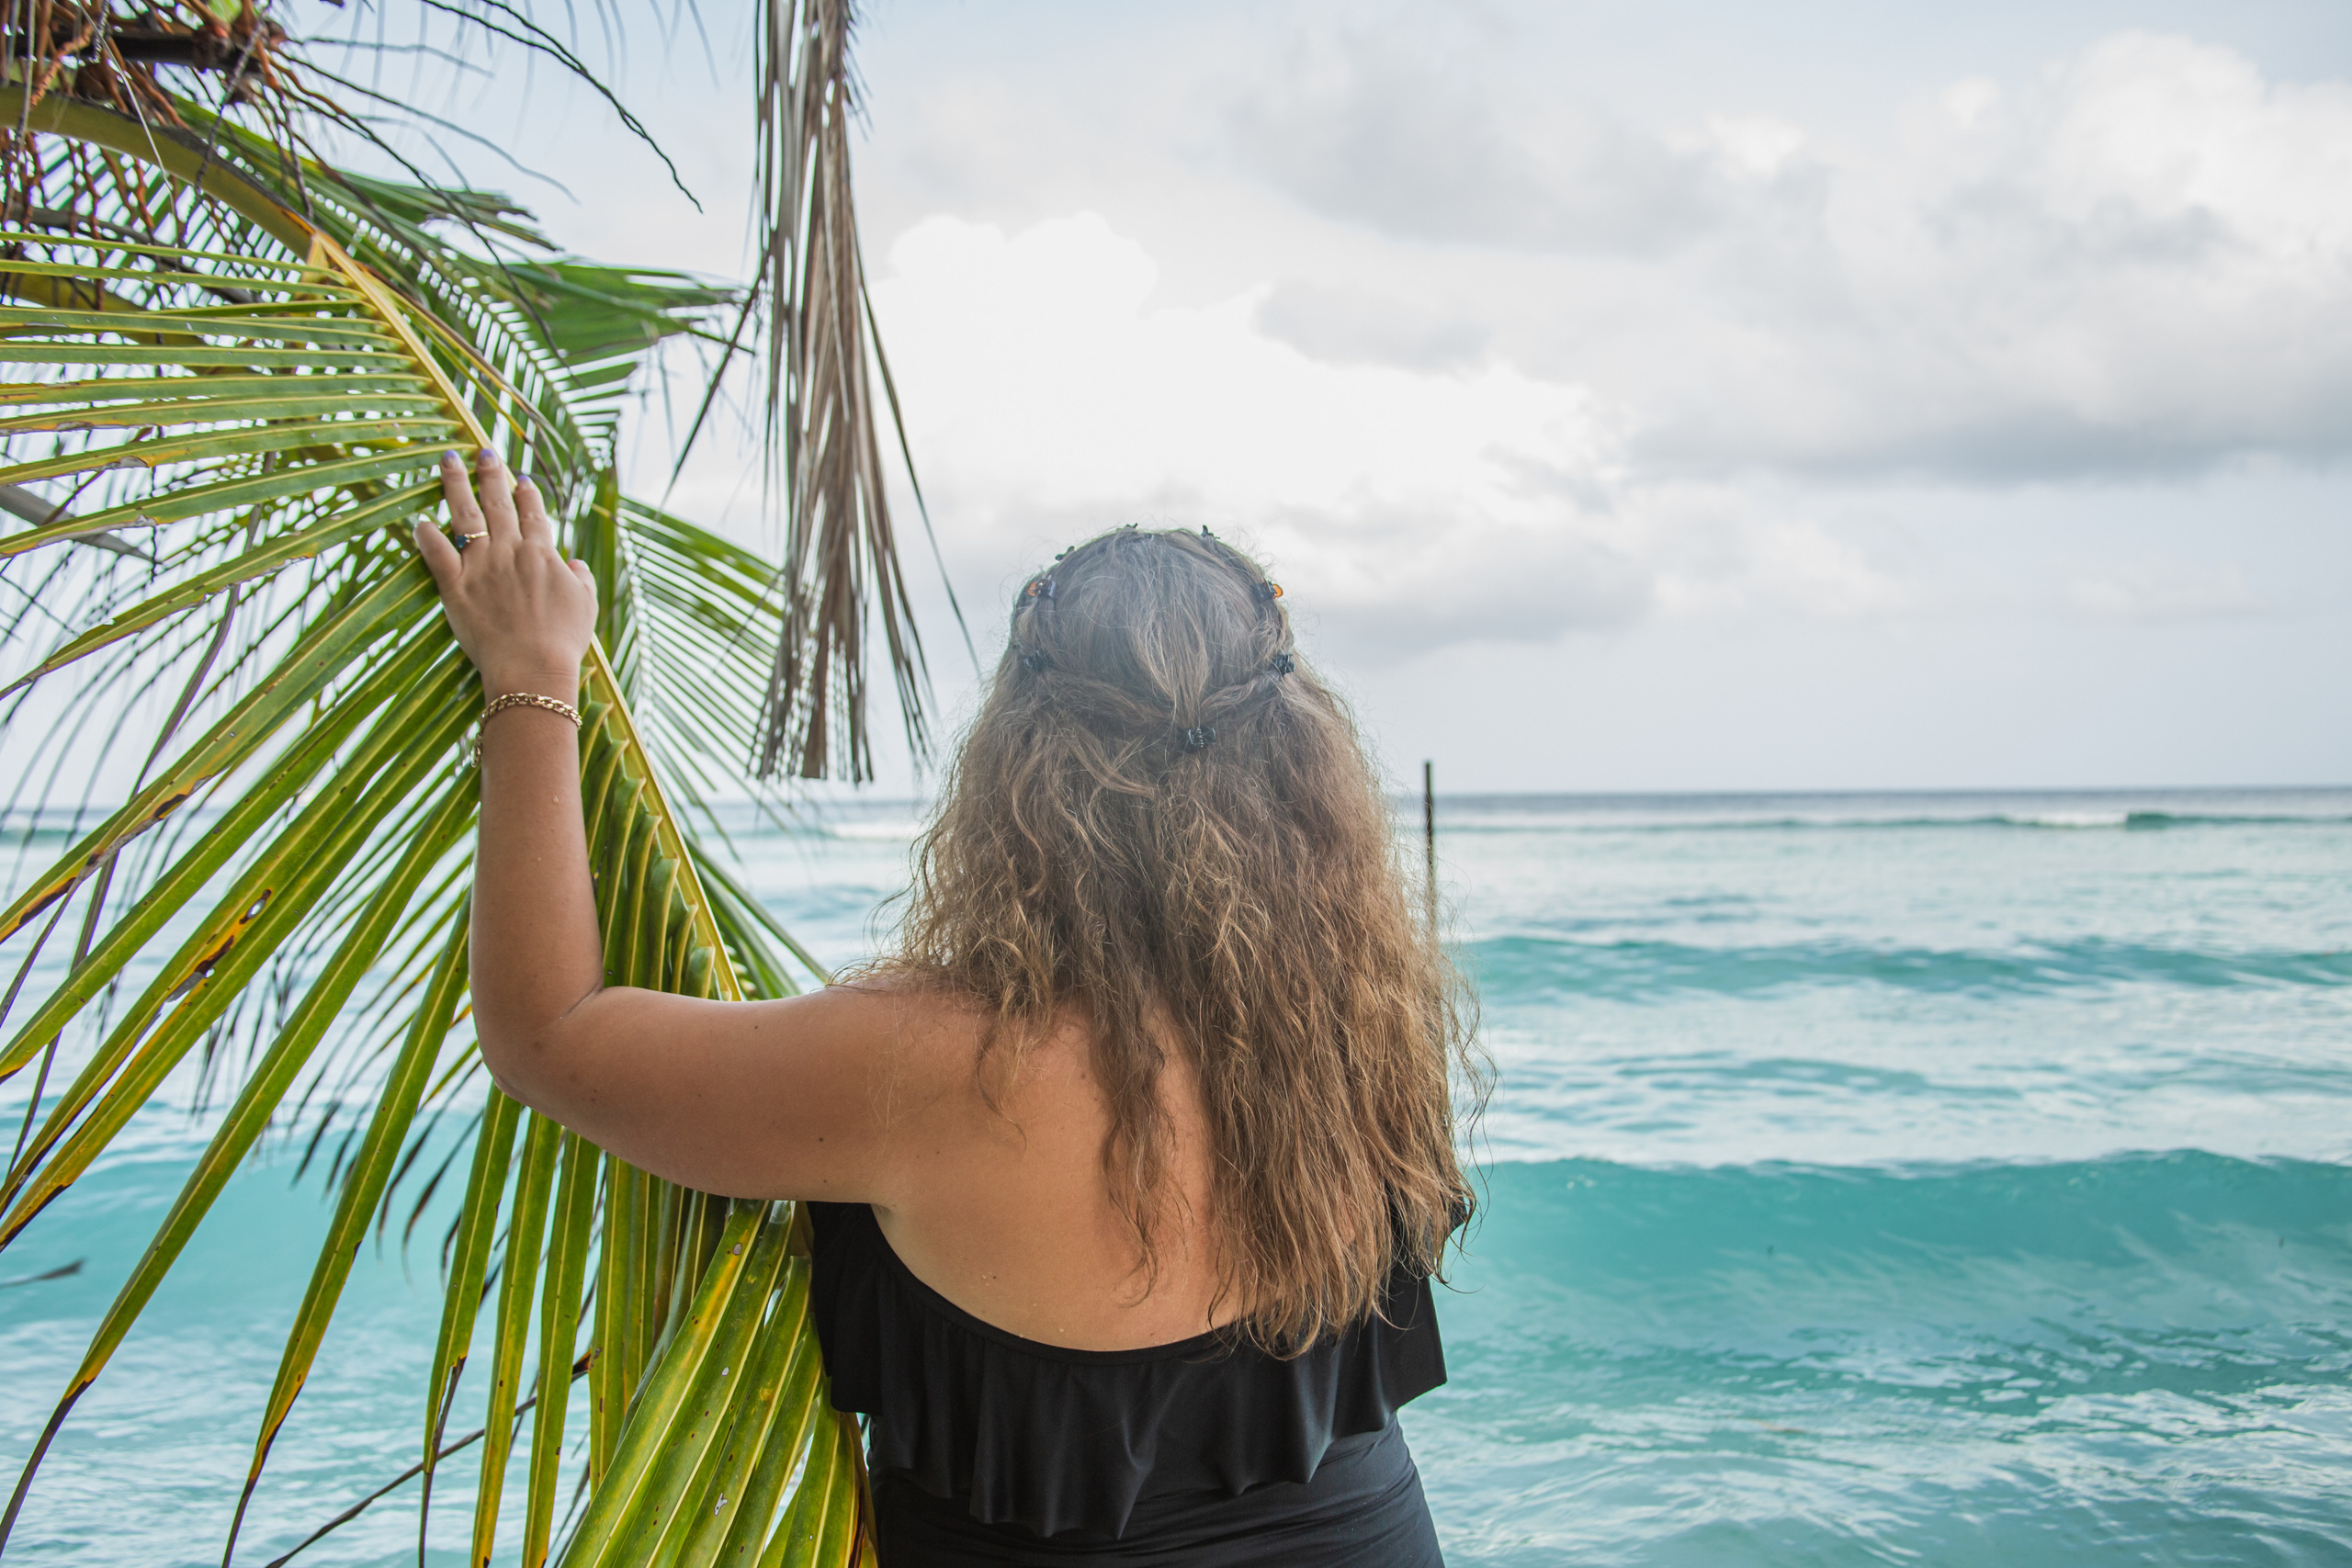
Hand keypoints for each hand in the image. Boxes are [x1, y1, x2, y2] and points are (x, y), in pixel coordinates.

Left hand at [414, 448, 597, 697]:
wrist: (532, 668)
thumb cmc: (563, 640)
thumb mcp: (585, 604)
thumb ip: (580, 578)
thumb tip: (572, 563)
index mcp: (541, 552)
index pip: (532, 512)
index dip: (526, 492)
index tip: (520, 478)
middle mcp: (508, 550)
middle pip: (497, 502)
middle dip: (489, 472)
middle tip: (483, 451)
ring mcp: (479, 566)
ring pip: (464, 514)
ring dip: (454, 483)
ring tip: (448, 460)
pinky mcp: (454, 587)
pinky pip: (436, 553)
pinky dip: (426, 535)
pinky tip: (419, 520)